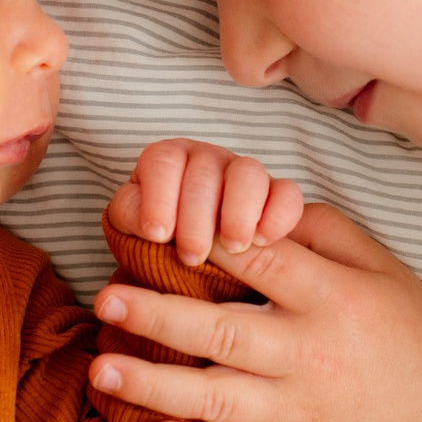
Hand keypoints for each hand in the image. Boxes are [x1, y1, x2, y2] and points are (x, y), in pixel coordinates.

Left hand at [84, 204, 421, 421]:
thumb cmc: (408, 331)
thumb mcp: (381, 266)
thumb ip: (321, 231)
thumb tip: (260, 205)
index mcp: (330, 298)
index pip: (262, 262)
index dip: (211, 241)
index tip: (159, 225)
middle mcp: (308, 353)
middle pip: (223, 332)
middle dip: (160, 315)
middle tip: (106, 297)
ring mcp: (297, 406)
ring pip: (217, 396)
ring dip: (156, 384)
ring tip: (104, 368)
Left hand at [105, 138, 303, 267]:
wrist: (195, 261)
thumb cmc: (160, 241)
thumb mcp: (137, 227)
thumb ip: (133, 218)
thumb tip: (152, 228)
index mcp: (168, 160)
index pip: (163, 160)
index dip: (160, 196)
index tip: (158, 236)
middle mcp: (207, 160)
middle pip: (205, 170)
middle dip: (197, 216)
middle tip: (191, 256)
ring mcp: (245, 174)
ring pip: (248, 173)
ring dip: (238, 212)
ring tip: (232, 247)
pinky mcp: (277, 197)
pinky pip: (287, 193)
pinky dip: (278, 215)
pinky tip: (263, 240)